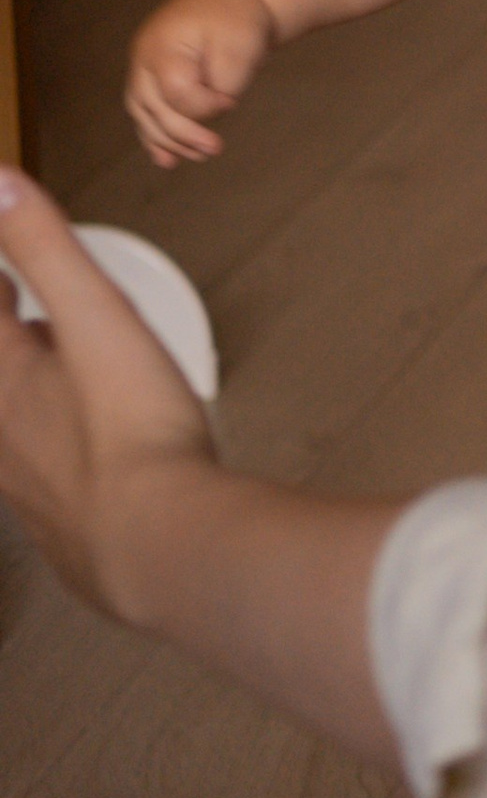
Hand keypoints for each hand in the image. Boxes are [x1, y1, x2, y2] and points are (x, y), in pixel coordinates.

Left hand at [0, 171, 214, 620]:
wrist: (160, 550)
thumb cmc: (134, 437)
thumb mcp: (97, 320)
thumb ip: (45, 247)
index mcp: (3, 382)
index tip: (3, 274)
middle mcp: (2, 436)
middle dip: (10, 339)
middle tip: (23, 317)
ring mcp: (27, 488)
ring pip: (10, 432)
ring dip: (24, 399)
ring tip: (48, 381)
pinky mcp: (61, 529)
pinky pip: (37, 483)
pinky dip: (45, 455)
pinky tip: (76, 462)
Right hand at [127, 0, 277, 166]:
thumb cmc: (235, 19)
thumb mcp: (241, 47)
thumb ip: (225, 83)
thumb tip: (209, 115)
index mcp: (164, 44)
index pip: (176, 92)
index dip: (205, 105)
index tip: (232, 101)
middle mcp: (144, 58)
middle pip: (153, 109)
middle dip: (184, 134)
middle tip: (216, 148)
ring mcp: (141, 68)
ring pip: (143, 115)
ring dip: (167, 141)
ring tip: (197, 156)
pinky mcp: (148, 77)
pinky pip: (144, 112)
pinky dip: (154, 137)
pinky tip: (166, 160)